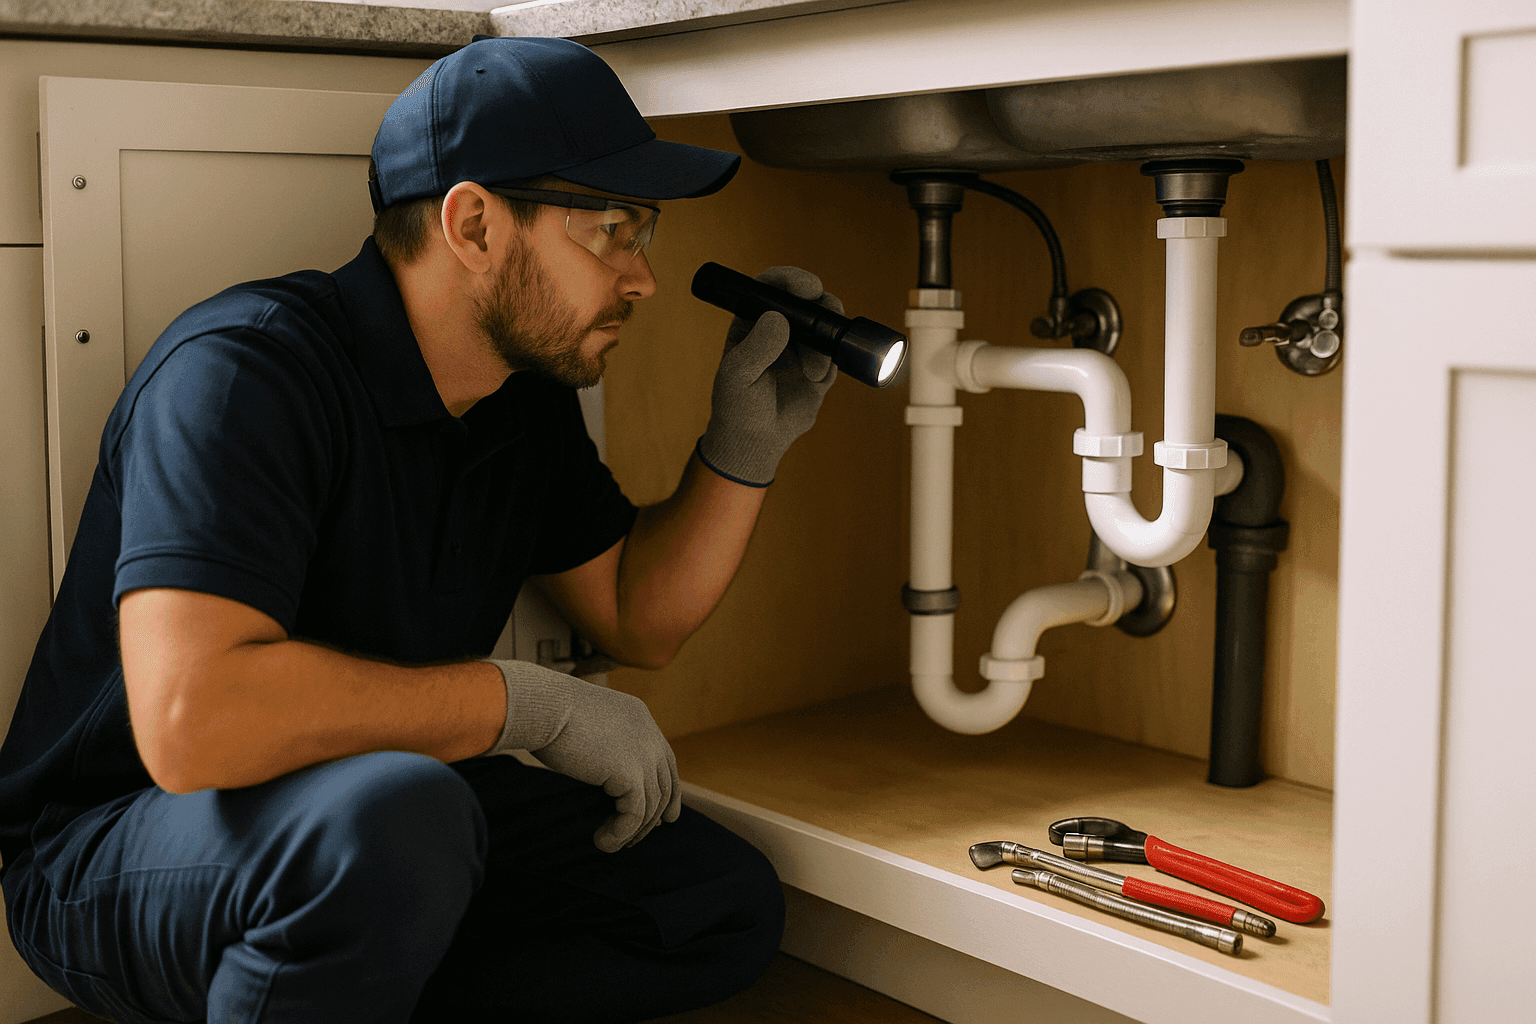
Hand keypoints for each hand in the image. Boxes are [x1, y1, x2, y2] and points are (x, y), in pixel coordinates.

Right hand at [482, 658, 679, 851]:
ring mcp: (643, 754)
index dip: (667, 790)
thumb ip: (604, 743)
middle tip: (637, 838)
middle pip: (665, 783)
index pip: (665, 759)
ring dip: (633, 831)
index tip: (663, 815)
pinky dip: (621, 833)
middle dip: (656, 815)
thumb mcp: (587, 723)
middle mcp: (648, 734)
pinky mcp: (631, 773)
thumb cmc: (549, 711)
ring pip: (651, 805)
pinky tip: (603, 840)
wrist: (542, 706)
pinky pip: (635, 814)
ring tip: (611, 844)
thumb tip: (604, 775)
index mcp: (639, 717)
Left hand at [696, 266, 839, 485]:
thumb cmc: (737, 407)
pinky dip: (832, 361)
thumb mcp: (739, 376)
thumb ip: (756, 348)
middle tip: (826, 311)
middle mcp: (779, 329)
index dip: (789, 280)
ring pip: (826, 324)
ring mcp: (802, 347)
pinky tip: (816, 379)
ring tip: (813, 371)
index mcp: (752, 321)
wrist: (756, 442)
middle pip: (807, 300)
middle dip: (821, 303)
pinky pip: (836, 353)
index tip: (806, 286)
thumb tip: (777, 318)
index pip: (771, 288)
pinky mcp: (820, 367)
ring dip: (827, 340)